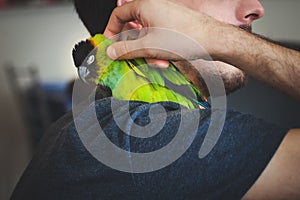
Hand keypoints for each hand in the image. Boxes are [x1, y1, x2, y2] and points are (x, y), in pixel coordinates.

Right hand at [103, 0, 224, 60]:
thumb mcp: (149, 46)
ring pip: (146, 36)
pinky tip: (165, 59)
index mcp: (145, 6)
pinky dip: (157, 50)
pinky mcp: (172, 26)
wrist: (214, 40)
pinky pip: (157, 38)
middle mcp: (154, 8)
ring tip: (158, 61)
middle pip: (132, 28)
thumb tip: (111, 51)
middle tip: (134, 58)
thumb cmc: (186, 37)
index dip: (111, 30)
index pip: (118, 14)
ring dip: (147, 52)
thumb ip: (126, 49)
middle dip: (134, 47)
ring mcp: (164, 17)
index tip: (109, 44)